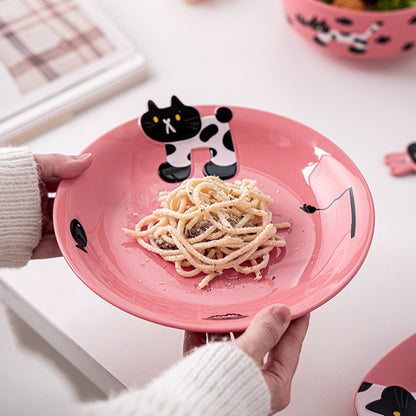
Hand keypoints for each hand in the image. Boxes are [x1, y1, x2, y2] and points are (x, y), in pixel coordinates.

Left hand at [32, 153, 91, 258]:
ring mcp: (35, 228)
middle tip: (98, 208)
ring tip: (92, 227)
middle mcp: (36, 208)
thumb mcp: (29, 167)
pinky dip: (68, 247)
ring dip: (78, 229)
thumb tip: (85, 160)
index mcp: (35, 188)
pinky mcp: (31, 246)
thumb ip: (58, 163)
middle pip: (67, 209)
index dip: (81, 185)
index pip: (65, 186)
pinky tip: (80, 243)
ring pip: (63, 229)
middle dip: (82, 209)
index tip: (96, 185)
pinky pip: (54, 248)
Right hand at [183, 305, 308, 413]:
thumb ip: (265, 331)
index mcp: (273, 385)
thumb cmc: (220, 389)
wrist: (181, 409)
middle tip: (262, 298)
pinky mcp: (205, 376)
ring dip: (227, 324)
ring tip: (228, 305)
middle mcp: (254, 383)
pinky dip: (203, 333)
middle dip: (258, 319)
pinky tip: (199, 319)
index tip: (300, 303)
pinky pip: (206, 349)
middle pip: (260, 342)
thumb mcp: (247, 354)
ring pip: (232, 344)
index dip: (297, 321)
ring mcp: (230, 379)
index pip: (291, 345)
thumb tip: (282, 312)